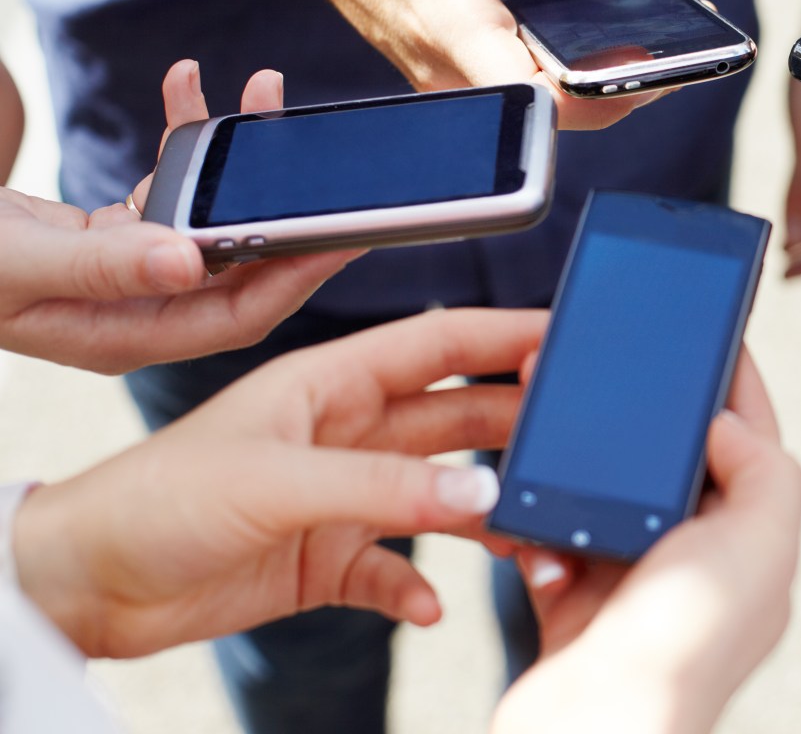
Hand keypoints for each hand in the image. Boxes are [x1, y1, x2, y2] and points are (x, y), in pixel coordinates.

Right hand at [0, 61, 355, 373]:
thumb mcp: (18, 263)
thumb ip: (105, 266)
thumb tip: (194, 262)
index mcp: (123, 334)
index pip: (237, 315)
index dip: (296, 277)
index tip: (346, 233)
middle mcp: (137, 309)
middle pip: (239, 265)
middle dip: (282, 207)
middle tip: (318, 153)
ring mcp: (128, 274)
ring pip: (207, 217)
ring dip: (232, 156)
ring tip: (257, 90)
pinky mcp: (112, 239)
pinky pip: (165, 188)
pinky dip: (177, 140)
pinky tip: (183, 85)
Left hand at [11, 308, 547, 657]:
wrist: (87, 584)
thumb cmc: (156, 499)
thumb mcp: (276, 481)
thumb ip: (382, 488)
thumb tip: (483, 495)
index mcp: (330, 383)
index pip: (437, 344)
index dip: (502, 335)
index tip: (564, 338)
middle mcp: (345, 433)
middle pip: (454, 418)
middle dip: (513, 424)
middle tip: (572, 440)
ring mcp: (340, 497)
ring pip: (439, 494)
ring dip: (482, 513)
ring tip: (526, 533)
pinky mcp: (326, 559)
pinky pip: (396, 571)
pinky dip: (419, 588)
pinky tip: (428, 605)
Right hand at [213, 0, 651, 130]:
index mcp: (448, 19)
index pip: (532, 94)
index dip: (599, 94)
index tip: (656, 70)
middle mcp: (445, 69)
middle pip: (550, 118)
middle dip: (620, 93)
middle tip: (680, 55)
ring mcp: (449, 84)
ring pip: (540, 116)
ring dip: (600, 91)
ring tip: (657, 50)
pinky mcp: (457, 82)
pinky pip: (523, 100)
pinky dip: (570, 82)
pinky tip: (607, 50)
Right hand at [491, 351, 800, 733]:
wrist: (590, 732)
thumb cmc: (680, 650)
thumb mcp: (759, 544)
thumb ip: (765, 471)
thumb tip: (727, 427)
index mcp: (753, 545)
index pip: (753, 440)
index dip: (733, 381)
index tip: (709, 329)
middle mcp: (700, 563)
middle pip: (674, 462)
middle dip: (643, 417)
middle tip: (612, 368)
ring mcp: (636, 583)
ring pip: (607, 495)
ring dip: (579, 469)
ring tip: (554, 434)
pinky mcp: (577, 603)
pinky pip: (553, 539)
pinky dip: (539, 529)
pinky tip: (532, 527)